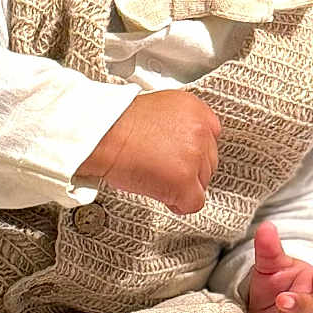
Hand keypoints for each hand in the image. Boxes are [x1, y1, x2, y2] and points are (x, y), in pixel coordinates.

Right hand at [76, 92, 221, 215]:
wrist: (102, 135)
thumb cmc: (115, 124)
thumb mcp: (155, 110)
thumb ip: (175, 125)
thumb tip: (177, 145)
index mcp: (194, 109)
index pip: (211, 137)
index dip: (192, 151)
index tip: (179, 157)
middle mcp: (199, 130)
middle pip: (208, 162)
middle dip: (187, 170)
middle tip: (161, 169)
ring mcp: (195, 156)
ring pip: (201, 183)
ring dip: (179, 185)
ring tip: (154, 176)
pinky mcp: (185, 180)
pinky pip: (193, 203)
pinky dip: (177, 203)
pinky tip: (159, 191)